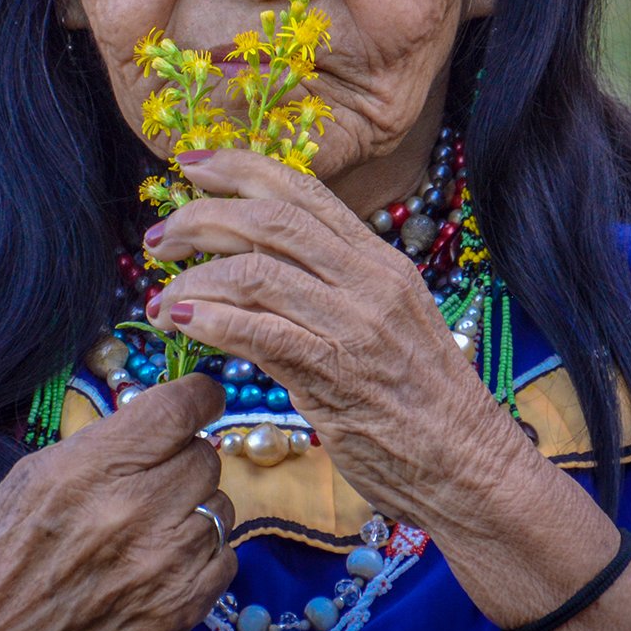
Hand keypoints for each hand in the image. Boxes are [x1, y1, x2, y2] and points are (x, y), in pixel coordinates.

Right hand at [0, 374, 235, 630]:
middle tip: (151, 477)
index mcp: (94, 469)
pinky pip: (224, 557)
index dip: (198, 396)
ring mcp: (166, 565)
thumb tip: (159, 424)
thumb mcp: (34, 475)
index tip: (200, 399)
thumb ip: (104, 444)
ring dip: (191, 507)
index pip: (180, 409)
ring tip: (149, 525)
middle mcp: (138, 511)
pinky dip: (200, 554)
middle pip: (205, 455)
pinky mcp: (181, 610)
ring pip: (219, 504)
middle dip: (181, 458)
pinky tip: (160, 561)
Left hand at [144, 148, 530, 528]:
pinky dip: (208, 319)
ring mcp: (352, 325)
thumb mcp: (387, 320)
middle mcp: (368, 280)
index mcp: (379, 259)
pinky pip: (257, 330)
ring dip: (192, 280)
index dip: (238, 168)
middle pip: (269, 219)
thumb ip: (333, 285)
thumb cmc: (423, 402)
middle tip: (158, 239)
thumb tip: (260, 261)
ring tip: (160, 303)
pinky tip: (180, 323)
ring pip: (255, 270)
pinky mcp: (334, 373)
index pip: (301, 189)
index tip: (189, 164)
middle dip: (200, 217)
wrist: (472, 466)